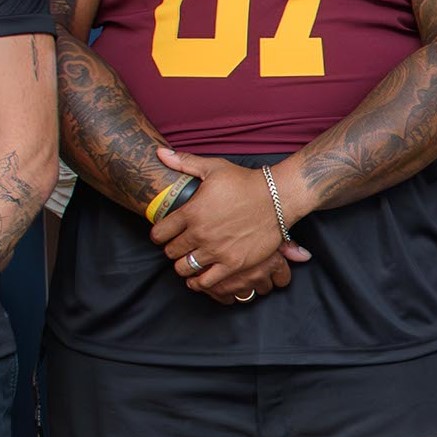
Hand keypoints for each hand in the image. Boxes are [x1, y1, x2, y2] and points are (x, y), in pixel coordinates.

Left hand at [149, 147, 308, 296]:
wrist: (277, 198)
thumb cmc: (245, 182)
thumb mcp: (213, 168)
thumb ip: (184, 162)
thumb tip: (160, 153)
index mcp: (191, 212)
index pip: (159, 233)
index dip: (159, 235)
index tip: (164, 235)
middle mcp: (200, 234)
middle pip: (171, 252)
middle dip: (171, 250)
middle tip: (179, 248)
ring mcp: (217, 251)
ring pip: (185, 268)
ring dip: (184, 267)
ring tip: (189, 262)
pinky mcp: (233, 264)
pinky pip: (207, 282)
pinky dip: (199, 283)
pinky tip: (199, 279)